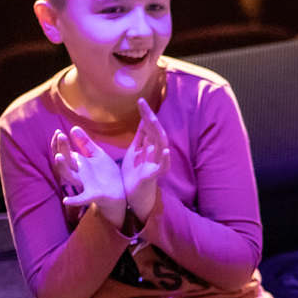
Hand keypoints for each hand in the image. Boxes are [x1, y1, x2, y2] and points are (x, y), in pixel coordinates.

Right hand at [52, 126, 126, 228]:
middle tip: (61, 136)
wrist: (119, 193)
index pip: (64, 152)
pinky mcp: (93, 195)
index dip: (59, 143)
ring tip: (58, 157)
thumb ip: (86, 143)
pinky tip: (66, 200)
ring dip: (62, 167)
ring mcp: (85, 184)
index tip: (58, 131)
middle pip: (66, 161)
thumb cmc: (105, 174)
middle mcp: (78, 173)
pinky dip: (74, 200)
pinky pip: (82, 198)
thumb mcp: (97, 155)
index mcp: (79, 163)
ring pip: (69, 176)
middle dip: (62, 149)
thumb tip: (73, 127)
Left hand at [121, 97, 170, 222]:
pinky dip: (165, 158)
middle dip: (151, 118)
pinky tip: (164, 150)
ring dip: (158, 132)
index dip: (146, 114)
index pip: (150, 126)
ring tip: (152, 120)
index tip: (140, 101)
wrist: (133, 196)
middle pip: (156, 132)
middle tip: (144, 105)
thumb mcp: (135, 152)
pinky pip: (163, 166)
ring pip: (162, 145)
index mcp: (150, 146)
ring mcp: (157, 163)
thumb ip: (141, 138)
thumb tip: (143, 120)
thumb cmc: (135, 174)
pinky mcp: (155, 175)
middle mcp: (156, 153)